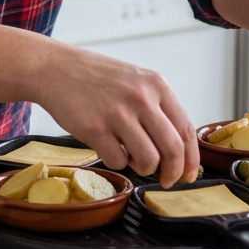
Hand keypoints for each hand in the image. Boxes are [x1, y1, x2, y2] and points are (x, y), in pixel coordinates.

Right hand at [32, 44, 200, 187]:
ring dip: (144, 169)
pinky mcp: (95, 129)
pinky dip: (117, 162)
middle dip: (172, 172)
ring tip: (132, 159)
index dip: (191, 158)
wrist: (56, 68)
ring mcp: (118, 114)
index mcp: (156, 85)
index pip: (186, 129)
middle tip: (166, 180)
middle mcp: (141, 98)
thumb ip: (157, 108)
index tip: (189, 174)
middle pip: (172, 149)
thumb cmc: (96, 78)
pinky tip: (109, 148)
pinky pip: (118, 161)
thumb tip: (176, 148)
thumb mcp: (136, 81)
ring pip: (148, 160)